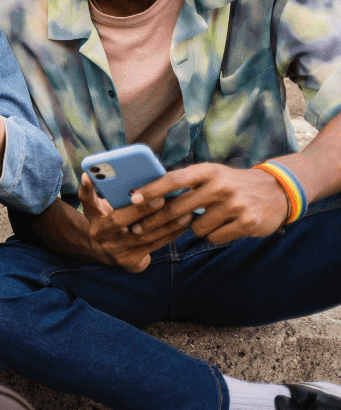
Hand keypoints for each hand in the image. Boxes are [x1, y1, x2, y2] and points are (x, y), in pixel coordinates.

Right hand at [77, 173, 189, 271]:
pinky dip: (171, 233)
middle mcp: (100, 234)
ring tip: (185, 211)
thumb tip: (146, 178)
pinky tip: (185, 224)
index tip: (88, 175)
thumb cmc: (118, 222)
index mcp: (93, 217)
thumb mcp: (111, 209)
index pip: (87, 202)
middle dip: (141, 209)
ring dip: (166, 222)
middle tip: (161, 199)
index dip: (86, 190)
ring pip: (142, 234)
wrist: (112, 254)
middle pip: (118, 220)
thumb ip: (120, 197)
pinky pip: (153, 245)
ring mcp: (114, 249)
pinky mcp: (129, 261)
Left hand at [125, 162, 288, 245]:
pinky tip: (225, 226)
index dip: (152, 190)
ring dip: (196, 228)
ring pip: (195, 228)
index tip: (133, 199)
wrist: (277, 192)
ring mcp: (235, 205)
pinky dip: (214, 235)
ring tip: (211, 218)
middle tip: (137, 229)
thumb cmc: (232, 184)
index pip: (174, 179)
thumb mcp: (212, 175)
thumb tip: (146, 195)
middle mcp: (221, 186)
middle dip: (153, 221)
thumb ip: (185, 183)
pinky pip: (213, 238)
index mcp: (209, 171)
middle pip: (177, 209)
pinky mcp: (246, 223)